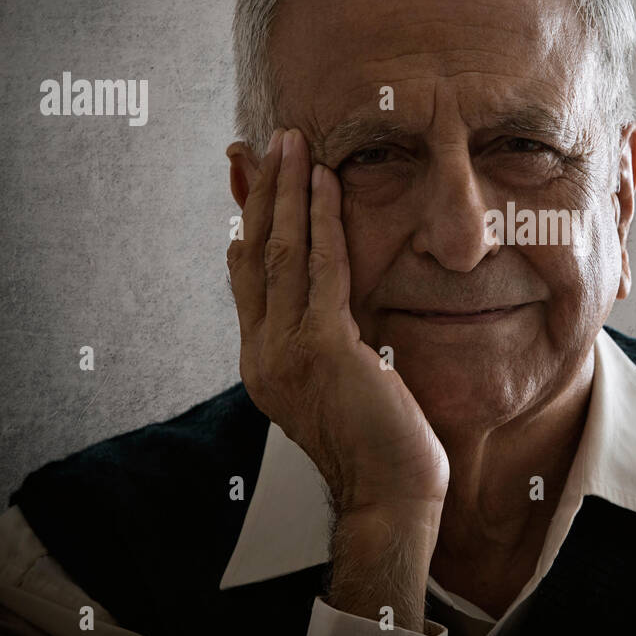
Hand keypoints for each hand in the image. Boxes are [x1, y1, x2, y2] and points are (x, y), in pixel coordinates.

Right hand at [227, 127, 449, 515]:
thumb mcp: (340, 379)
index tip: (252, 175)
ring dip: (287, 192)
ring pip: (280, 253)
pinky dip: (322, 221)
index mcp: (262, 360)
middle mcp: (262, 353)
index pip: (246, 276)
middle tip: (269, 141)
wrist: (389, 494)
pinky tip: (326, 183)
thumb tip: (319, 294)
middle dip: (262, 192)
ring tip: (291, 142)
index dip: (249, 220)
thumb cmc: (379, 441)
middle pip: (253, 254)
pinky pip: (321, 269)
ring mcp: (286, 351)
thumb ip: (323, 334)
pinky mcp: (322, 349)